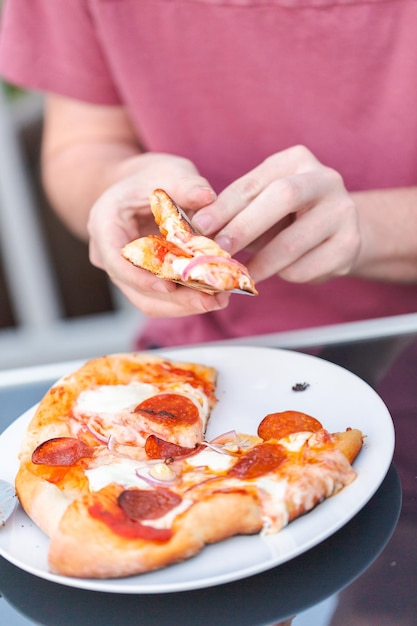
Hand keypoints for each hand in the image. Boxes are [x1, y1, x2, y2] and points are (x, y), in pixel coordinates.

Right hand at [87, 153, 229, 316]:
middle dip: (175, 299)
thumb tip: (207, 197)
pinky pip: (161, 299)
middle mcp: (108, 254)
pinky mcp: (143, 281)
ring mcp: (125, 272)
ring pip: (149, 301)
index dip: (142, 277)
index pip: (117, 260)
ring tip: (219, 300)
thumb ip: (186, 183)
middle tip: (211, 299)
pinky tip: (214, 295)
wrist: (140, 186)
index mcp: (105, 224)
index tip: (170, 286)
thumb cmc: (152, 176)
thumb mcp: (169, 171)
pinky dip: (186, 300)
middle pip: (136, 289)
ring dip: (184, 305)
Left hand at [192, 145, 360, 284]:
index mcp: (296, 160)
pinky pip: (308, 267)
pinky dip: (285, 275)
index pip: (254, 182)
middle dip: (244, 228)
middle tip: (218, 252)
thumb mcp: (259, 205)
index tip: (200, 228)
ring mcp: (344, 211)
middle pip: (283, 198)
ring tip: (241, 274)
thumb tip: (196, 228)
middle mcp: (325, 179)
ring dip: (261, 263)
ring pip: (294, 242)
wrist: (337, 231)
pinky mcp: (350, 244)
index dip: (224, 207)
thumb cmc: (285, 217)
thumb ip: (233, 212)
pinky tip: (279, 273)